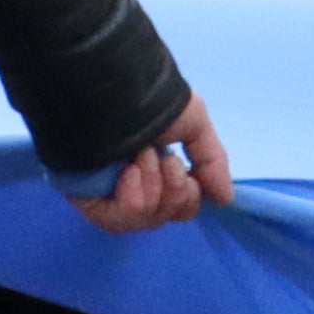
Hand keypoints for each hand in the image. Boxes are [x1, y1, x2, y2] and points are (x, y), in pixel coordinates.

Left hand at [71, 99, 234, 237]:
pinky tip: (129, 173)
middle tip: (167, 161)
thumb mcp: (194, 123)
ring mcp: (108, 192)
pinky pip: (117, 221)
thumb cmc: (151, 99)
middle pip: (164, 217)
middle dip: (175, 193)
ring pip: (144, 221)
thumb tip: (226, 198)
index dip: (189, 198)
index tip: (189, 174)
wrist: (116, 92)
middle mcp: (131, 182)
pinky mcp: (86, 199)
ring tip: (142, 157)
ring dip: (154, 190)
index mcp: (154, 165)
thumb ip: (211, 161)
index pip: (178, 206)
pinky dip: (132, 201)